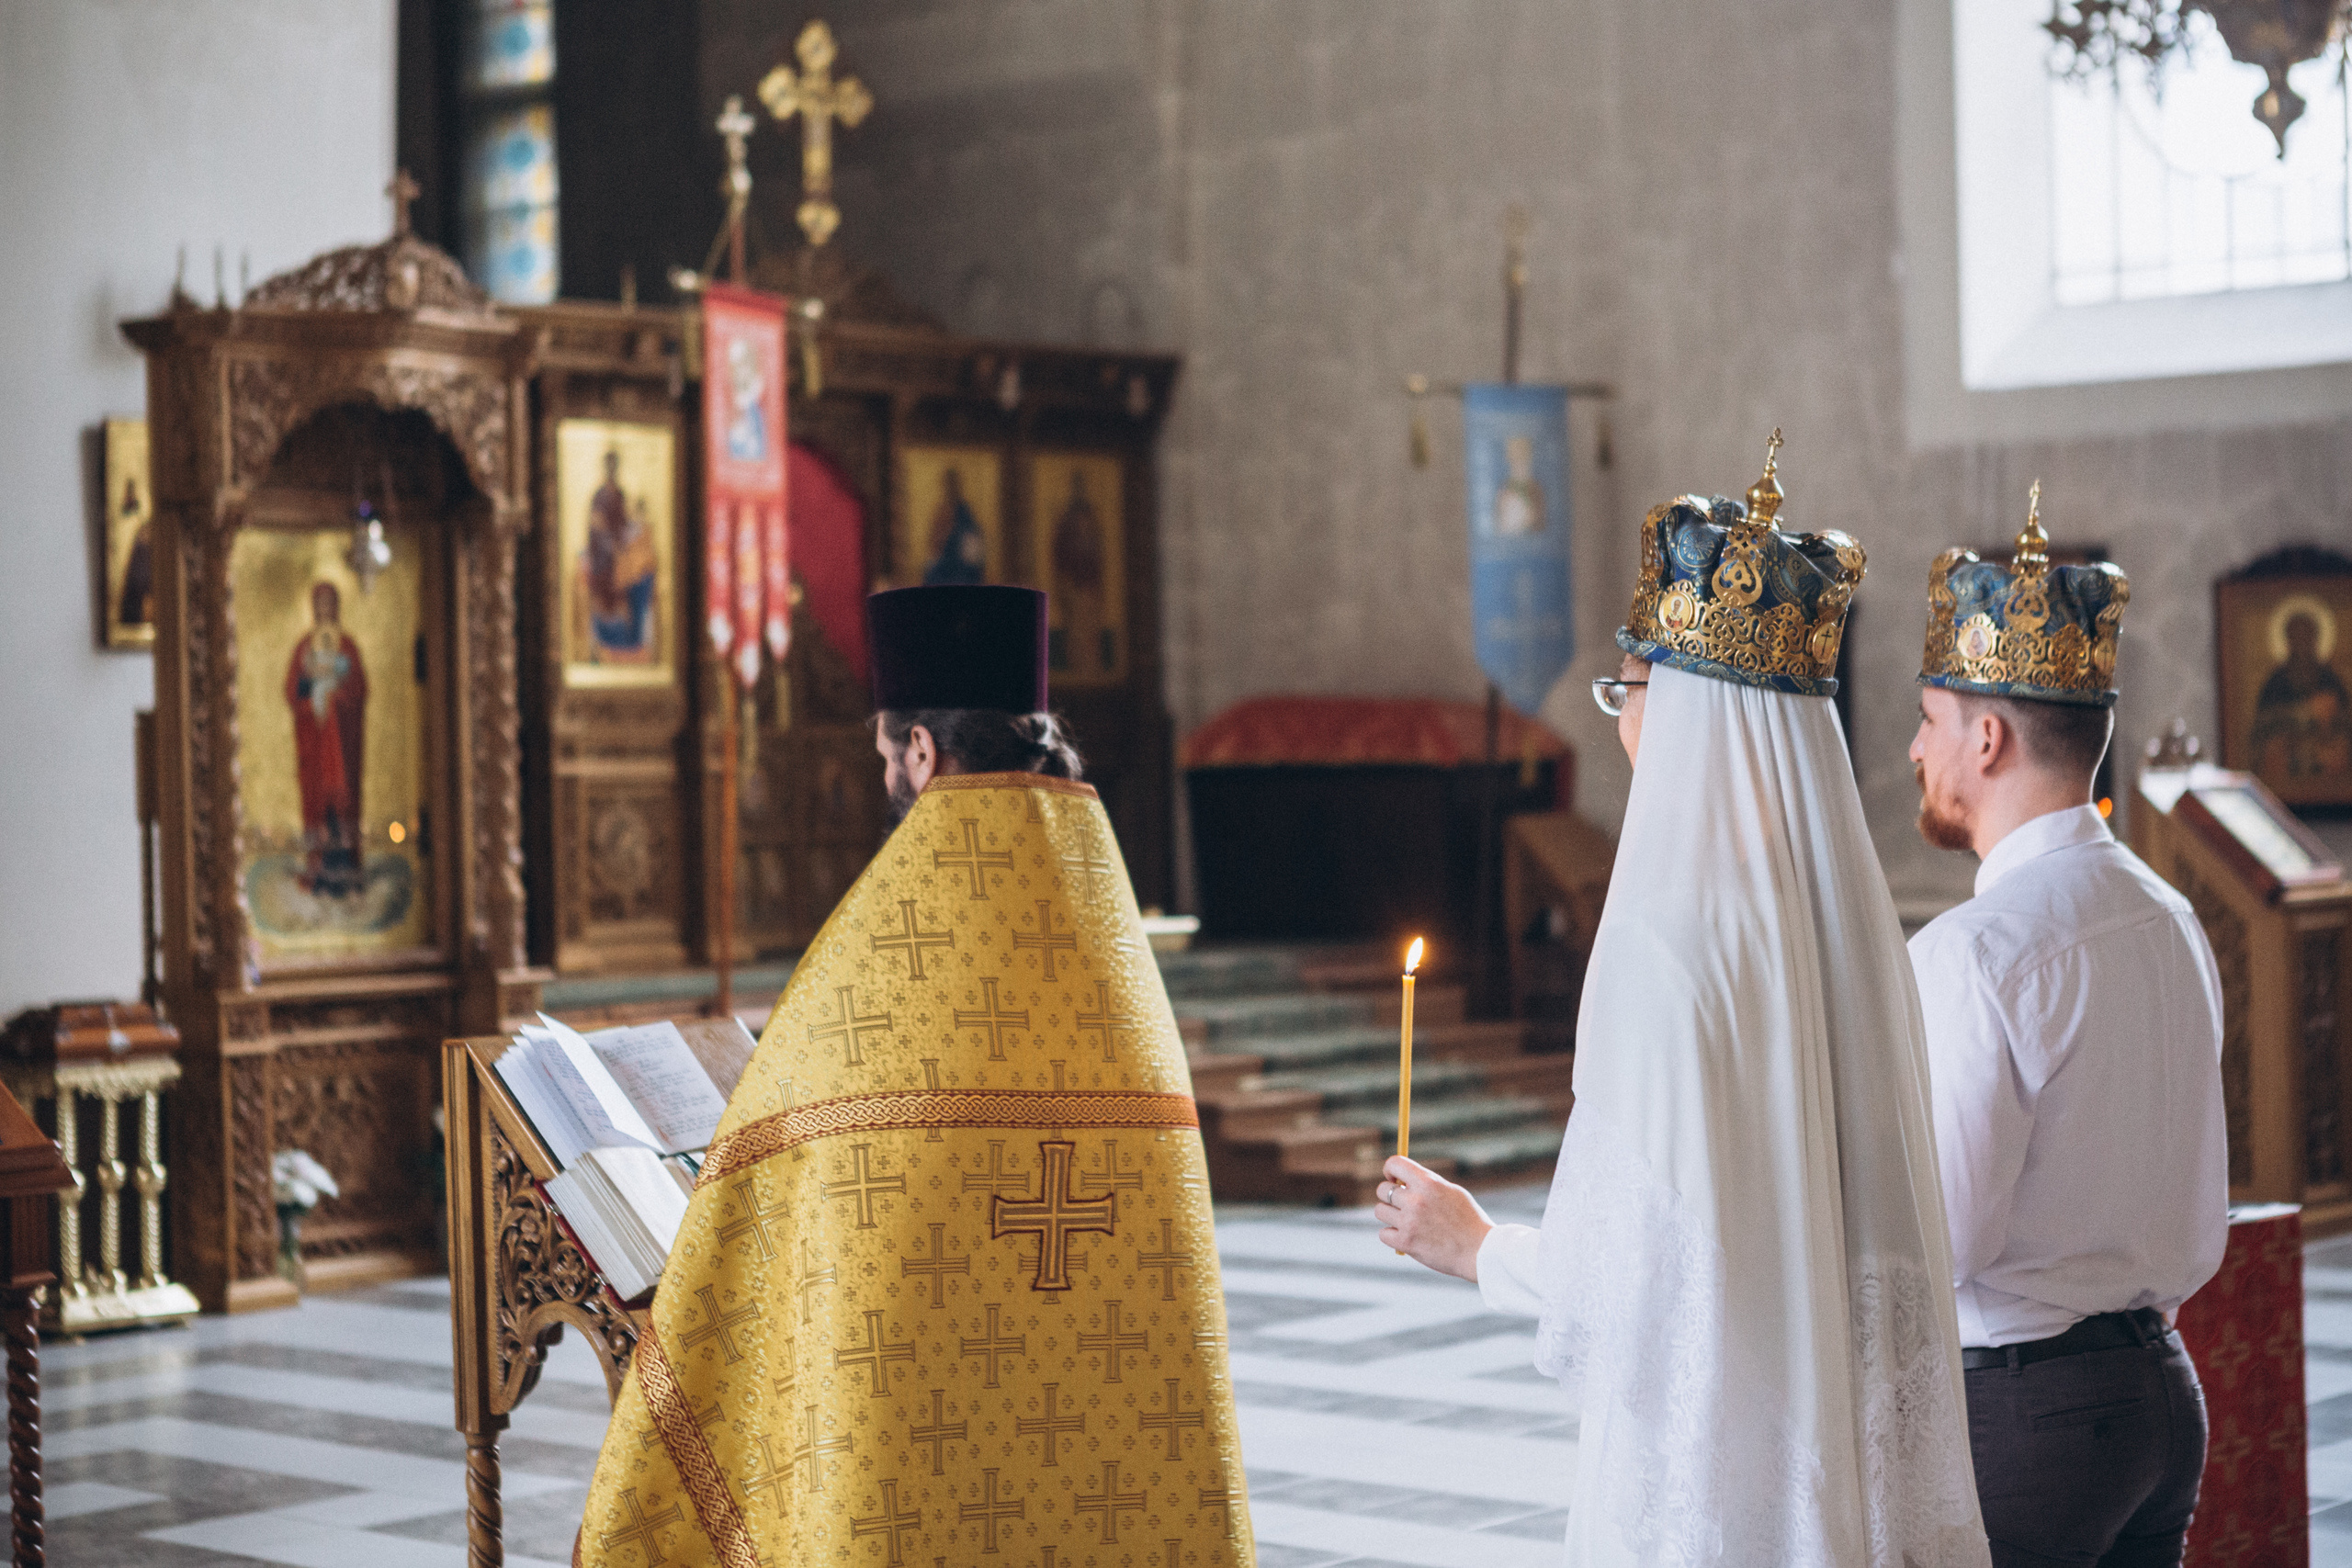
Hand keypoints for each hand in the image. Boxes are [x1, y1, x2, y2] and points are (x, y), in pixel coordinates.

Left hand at [1374, 1156, 1492, 1282]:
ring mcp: (1409, 1221)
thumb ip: (1428, 1184)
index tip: (1394, 1179)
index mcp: (1428, 1182)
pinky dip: (1392, 1236)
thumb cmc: (1469, 1221)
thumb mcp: (1452, 1192)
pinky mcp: (1405, 1242)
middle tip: (1402, 1205)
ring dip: (1390, 1216)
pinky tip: (1407, 1237)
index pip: (1394, 1163)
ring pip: (1380, 1211)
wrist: (1479, 1251)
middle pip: (1382, 1189)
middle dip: (1389, 1196)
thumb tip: (1404, 1180)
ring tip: (1407, 1222)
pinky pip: (1383, 1234)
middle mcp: (1415, 1200)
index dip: (1390, 1170)